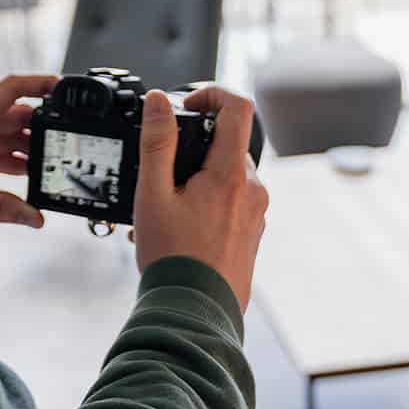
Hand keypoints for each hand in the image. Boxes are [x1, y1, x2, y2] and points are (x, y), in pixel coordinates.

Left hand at [0, 74, 56, 227]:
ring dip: (29, 154)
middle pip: (15, 118)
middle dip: (42, 129)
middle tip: (70, 144)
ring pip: (7, 141)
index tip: (65, 88)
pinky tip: (30, 185)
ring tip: (55, 168)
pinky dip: (13, 171)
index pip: (9, 88)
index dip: (39, 83)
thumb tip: (34, 217)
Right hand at [131, 86, 268, 310]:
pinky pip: (230, 203)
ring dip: (195, 181)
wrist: (194, 316)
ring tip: (161, 211)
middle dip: (192, 149)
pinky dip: (205, 204)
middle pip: (227, 144)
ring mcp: (255, 214)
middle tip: (160, 174)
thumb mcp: (153, 194)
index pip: (238, 107)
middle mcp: (252, 190)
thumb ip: (157, 142)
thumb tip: (160, 101)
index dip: (212, 93)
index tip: (187, 105)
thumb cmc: (173, 259)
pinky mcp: (251, 234)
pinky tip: (176, 229)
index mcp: (232, 173)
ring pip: (226, 176)